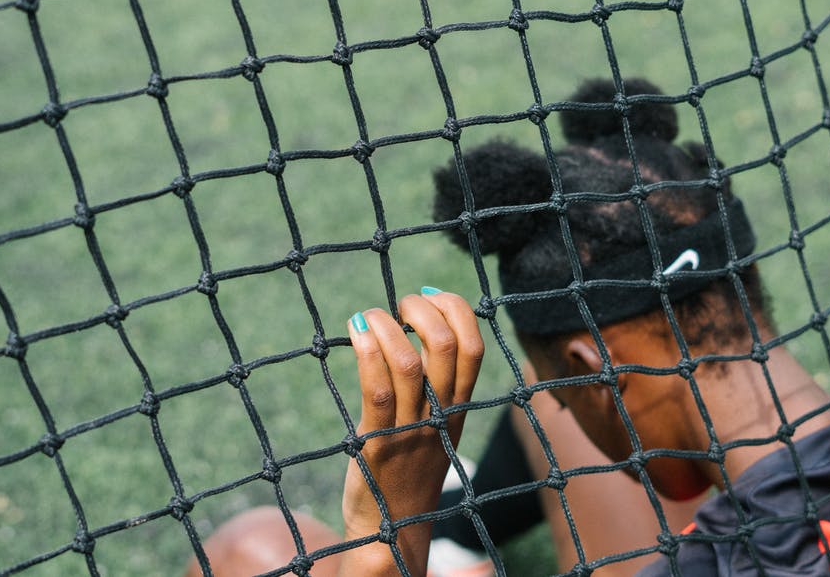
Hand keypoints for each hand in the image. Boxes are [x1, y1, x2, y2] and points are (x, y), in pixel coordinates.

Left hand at [339, 289, 482, 574]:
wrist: (394, 531)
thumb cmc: (408, 469)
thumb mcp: (435, 426)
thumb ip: (434, 386)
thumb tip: (421, 330)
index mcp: (458, 407)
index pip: (474, 346)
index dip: (455, 309)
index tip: (426, 298)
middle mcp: (441, 415)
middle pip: (447, 346)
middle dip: (421, 310)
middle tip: (396, 308)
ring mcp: (411, 430)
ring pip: (409, 362)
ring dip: (386, 326)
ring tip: (368, 317)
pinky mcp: (379, 444)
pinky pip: (377, 391)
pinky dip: (366, 352)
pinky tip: (355, 334)